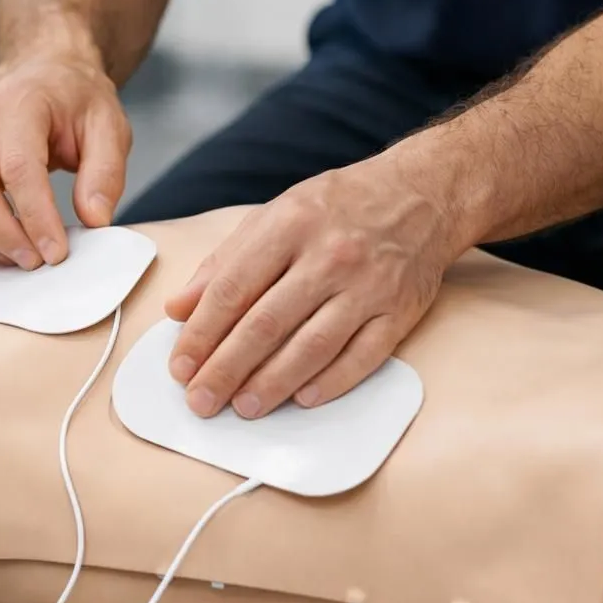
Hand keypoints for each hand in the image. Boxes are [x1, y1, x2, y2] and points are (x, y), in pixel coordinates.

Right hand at [0, 54, 131, 267]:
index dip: (35, 216)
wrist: (45, 77)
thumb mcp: (110, 127)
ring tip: (19, 260)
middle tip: (36, 263)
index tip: (56, 252)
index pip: (18, 167)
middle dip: (2, 234)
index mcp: (19, 103)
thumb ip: (106, 173)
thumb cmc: (76, 102)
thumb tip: (95, 220)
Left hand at [165, 156, 466, 417]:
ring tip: (243, 407)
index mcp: (289, 226)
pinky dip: (331, 382)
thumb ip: (223, 263)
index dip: (201, 333)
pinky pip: (362, 357)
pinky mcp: (399, 311)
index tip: (180, 367)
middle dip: (226, 369)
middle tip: (201, 400)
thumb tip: (178, 309)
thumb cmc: (337, 208)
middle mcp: (329, 256)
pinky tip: (302, 399)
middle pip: (266, 324)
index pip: (233, 288)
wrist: (423, 195)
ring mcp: (368, 286)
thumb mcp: (274, 216)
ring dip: (273, 383)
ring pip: (312, 346)